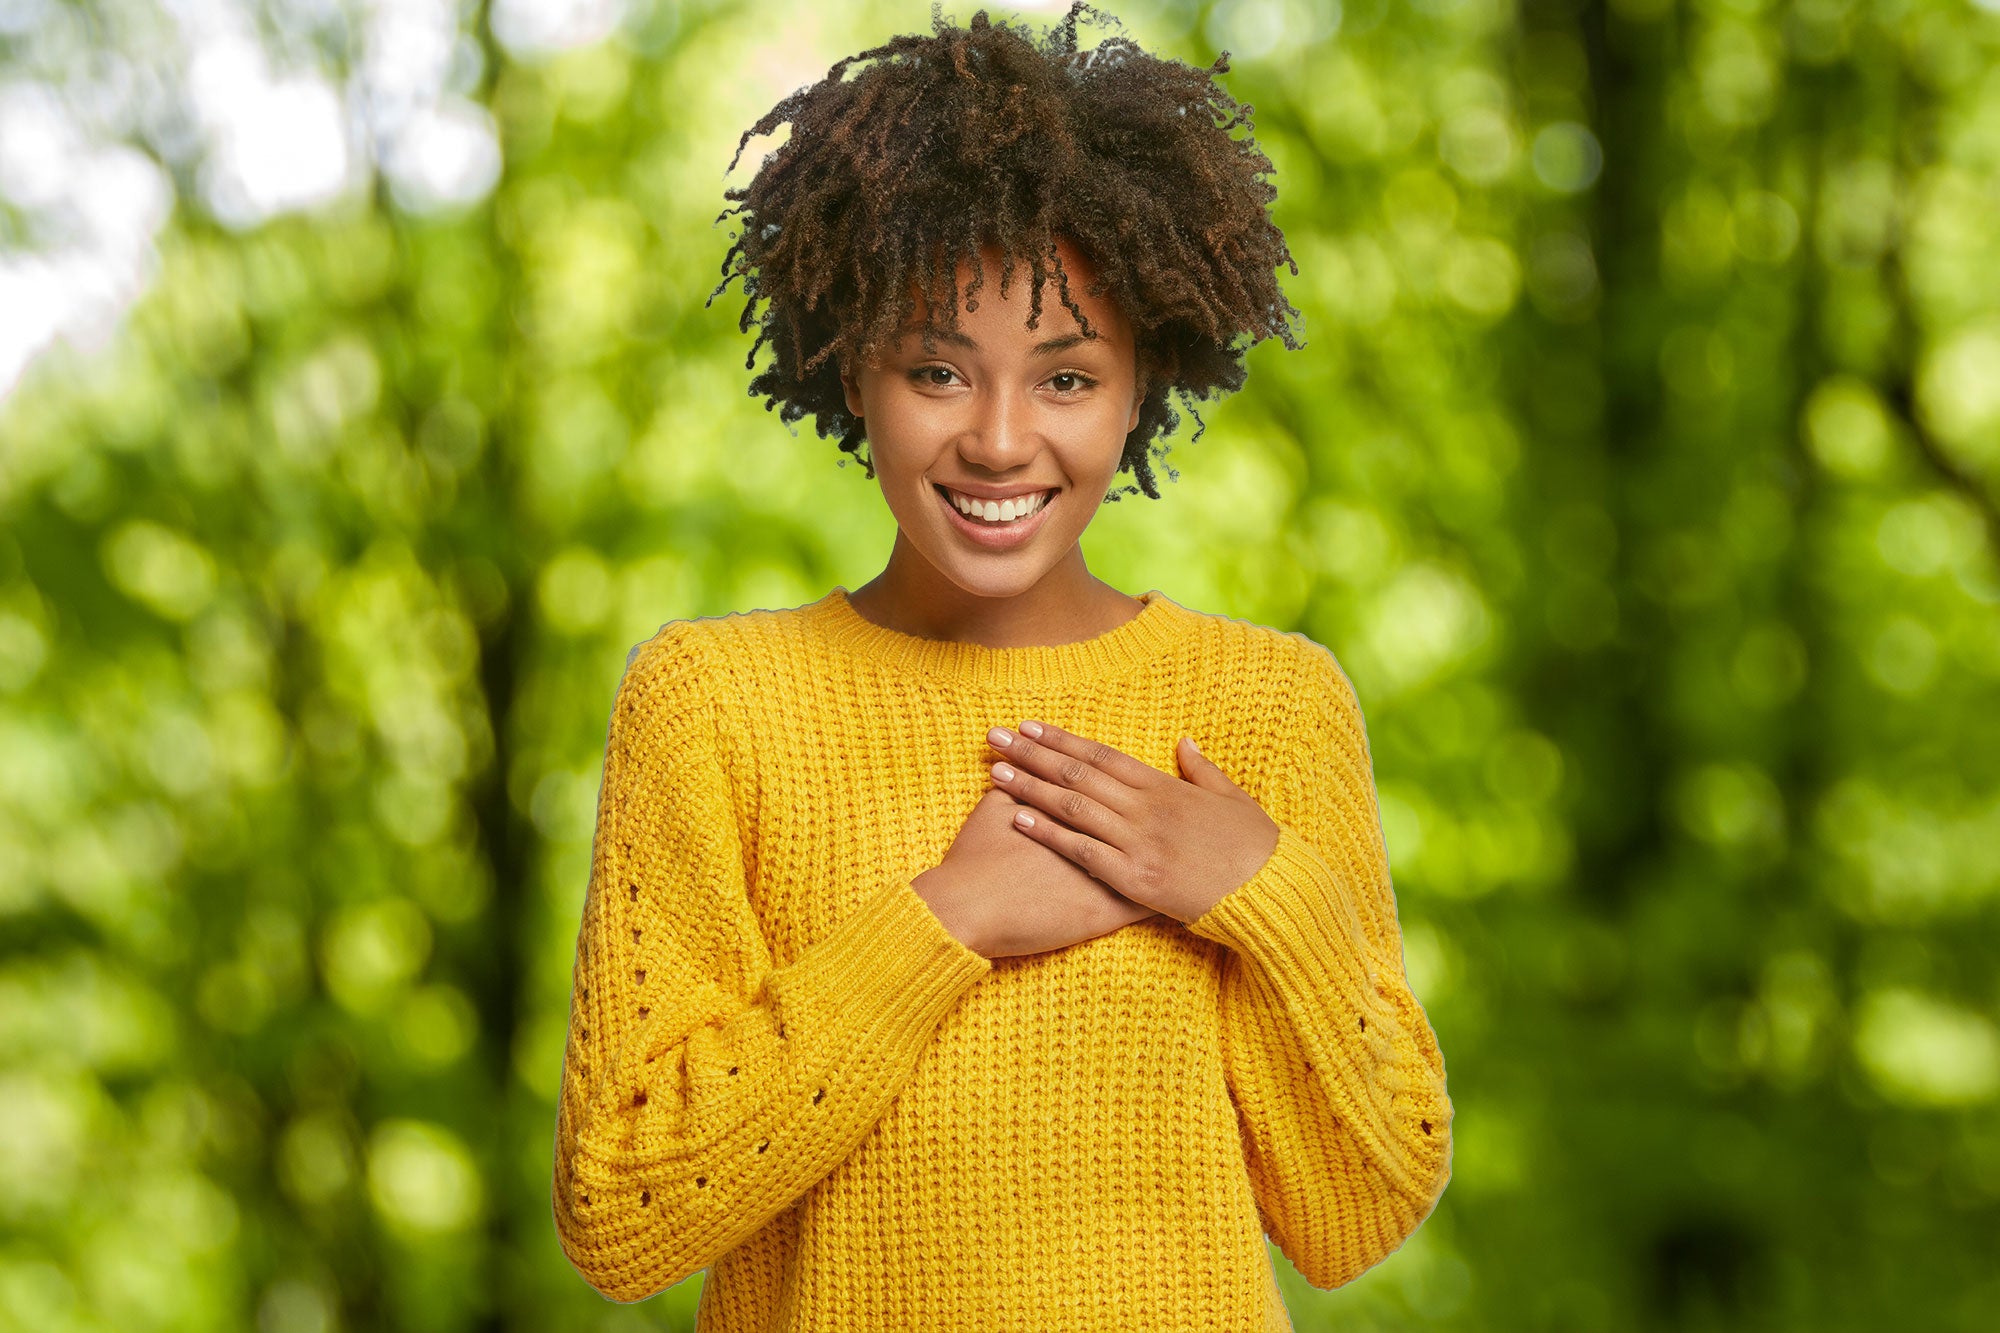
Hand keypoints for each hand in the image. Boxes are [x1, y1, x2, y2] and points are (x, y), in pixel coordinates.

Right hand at [913, 788, 1163, 959]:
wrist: (968, 909)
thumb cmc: (975, 861)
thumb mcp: (992, 813)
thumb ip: (1013, 791)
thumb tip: (1017, 774)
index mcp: (1075, 810)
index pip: (1113, 786)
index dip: (1131, 785)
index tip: (1150, 778)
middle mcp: (1099, 838)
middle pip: (1143, 820)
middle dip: (1166, 814)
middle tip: (1182, 811)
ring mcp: (1105, 876)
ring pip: (1152, 862)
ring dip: (1172, 855)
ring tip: (1194, 846)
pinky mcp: (1102, 914)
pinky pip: (1144, 907)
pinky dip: (1163, 901)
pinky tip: (1182, 898)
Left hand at [984, 721, 1280, 923]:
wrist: (1271, 892)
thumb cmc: (1254, 847)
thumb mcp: (1232, 798)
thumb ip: (1202, 769)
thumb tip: (1183, 742)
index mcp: (1165, 786)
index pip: (1102, 755)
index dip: (1062, 740)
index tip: (1030, 727)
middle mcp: (1146, 808)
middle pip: (1078, 773)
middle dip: (1032, 754)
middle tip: (995, 738)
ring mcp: (1139, 842)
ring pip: (1073, 806)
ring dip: (1030, 786)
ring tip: (994, 770)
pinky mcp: (1134, 878)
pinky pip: (1082, 851)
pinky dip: (1048, 832)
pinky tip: (1017, 818)